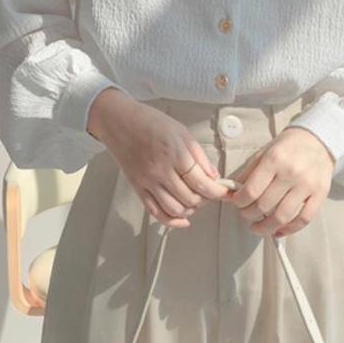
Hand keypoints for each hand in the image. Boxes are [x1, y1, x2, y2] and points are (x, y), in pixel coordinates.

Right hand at [87, 87, 231, 227]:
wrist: (119, 122)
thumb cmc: (151, 122)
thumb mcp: (182, 132)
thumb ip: (199, 156)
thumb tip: (214, 176)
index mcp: (175, 154)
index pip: (202, 183)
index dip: (217, 191)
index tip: (224, 192)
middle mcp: (161, 171)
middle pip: (190, 198)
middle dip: (205, 199)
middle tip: (209, 192)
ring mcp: (148, 181)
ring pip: (175, 209)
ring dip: (190, 209)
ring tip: (195, 200)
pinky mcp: (138, 188)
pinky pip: (155, 212)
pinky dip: (171, 220)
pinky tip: (182, 219)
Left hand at [224, 126, 334, 237]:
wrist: (317, 139)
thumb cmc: (288, 146)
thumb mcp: (264, 152)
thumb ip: (248, 173)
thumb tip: (232, 193)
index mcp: (274, 160)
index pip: (251, 191)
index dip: (240, 202)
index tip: (237, 203)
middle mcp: (291, 172)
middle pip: (264, 206)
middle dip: (249, 214)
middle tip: (246, 213)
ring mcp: (307, 185)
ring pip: (282, 217)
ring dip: (265, 227)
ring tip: (258, 227)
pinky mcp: (320, 194)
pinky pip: (303, 219)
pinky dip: (289, 229)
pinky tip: (278, 230)